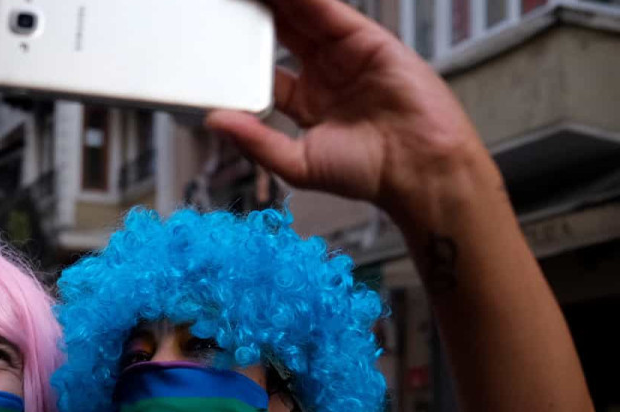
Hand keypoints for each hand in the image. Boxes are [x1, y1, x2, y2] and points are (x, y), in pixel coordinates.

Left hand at [206, 0, 500, 222]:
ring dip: (276, 2)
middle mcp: (324, 74)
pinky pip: (329, 11)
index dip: (239, 55)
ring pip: (302, 17)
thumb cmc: (369, 173)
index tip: (213, 40)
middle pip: (280, 33)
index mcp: (305, 102)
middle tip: (225, 4)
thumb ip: (256, 141)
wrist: (419, 169)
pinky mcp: (367, 40)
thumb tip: (215, 122)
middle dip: (255, 15)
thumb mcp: (298, 163)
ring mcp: (345, 55)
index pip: (264, 70)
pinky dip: (305, 0)